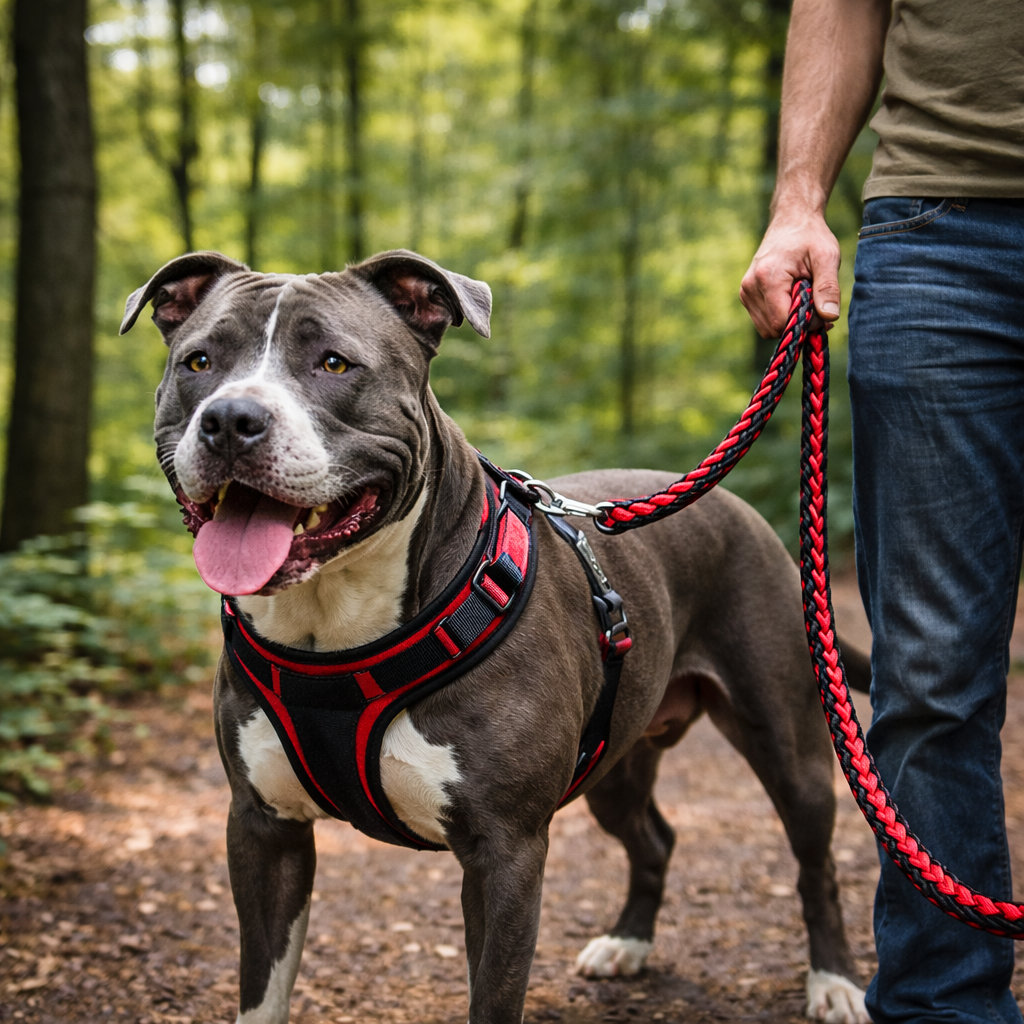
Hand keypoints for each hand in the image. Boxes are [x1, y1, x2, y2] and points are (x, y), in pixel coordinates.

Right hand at [740, 206, 841, 338]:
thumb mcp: (827, 258)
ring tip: (803, 300)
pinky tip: (793, 300)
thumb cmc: (811, 236)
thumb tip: (830, 317)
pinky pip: (762, 320)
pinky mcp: (746, 294)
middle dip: (796, 324)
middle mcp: (750, 287)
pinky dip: (779, 317)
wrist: (792, 220)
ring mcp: (745, 291)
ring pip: (766, 328)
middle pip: (772, 328)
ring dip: (787, 322)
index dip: (804, 324)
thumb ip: (828, 288)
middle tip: (816, 306)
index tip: (822, 313)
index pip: (781, 321)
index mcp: (767, 277)